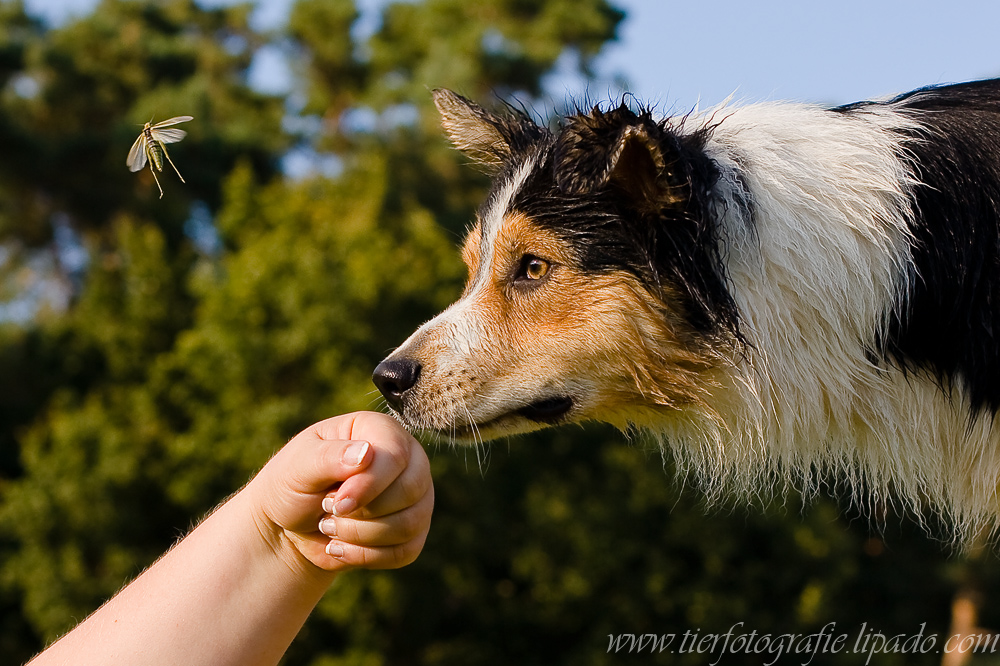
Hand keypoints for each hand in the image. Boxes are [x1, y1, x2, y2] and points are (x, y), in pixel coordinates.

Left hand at [248, 412, 433, 572]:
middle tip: (326, 509)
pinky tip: (341, 547)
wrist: (291, 525)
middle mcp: (408, 459)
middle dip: (362, 512)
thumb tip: (366, 453)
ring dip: (361, 535)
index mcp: (380, 430)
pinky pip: (406, 551)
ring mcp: (416, 496)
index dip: (369, 484)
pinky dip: (367, 556)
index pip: (396, 455)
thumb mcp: (298, 466)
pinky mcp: (413, 532)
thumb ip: (329, 456)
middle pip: (410, 490)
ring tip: (329, 526)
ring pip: (409, 524)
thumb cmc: (292, 485)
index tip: (335, 504)